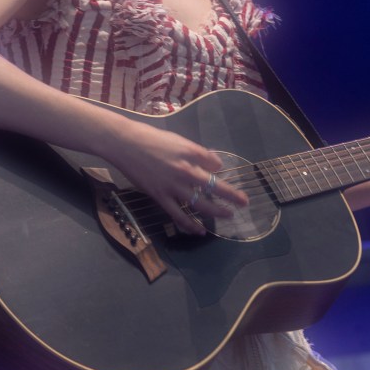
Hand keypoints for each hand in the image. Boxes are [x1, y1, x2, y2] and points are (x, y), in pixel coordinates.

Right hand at [105, 119, 248, 234]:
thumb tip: (216, 166)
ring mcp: (172, 186)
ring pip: (198, 203)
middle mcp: (184, 171)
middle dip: (230, 196)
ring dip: (215, 211)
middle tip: (244, 203)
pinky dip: (189, 224)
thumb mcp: (179, 140)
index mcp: (190, 154)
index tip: (229, 180)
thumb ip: (198, 154)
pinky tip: (199, 230)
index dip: (223, 174)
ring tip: (227, 215)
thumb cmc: (152, 139)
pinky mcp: (159, 196)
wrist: (126, 144)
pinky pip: (177, 215)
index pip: (214, 167)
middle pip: (212, 187)